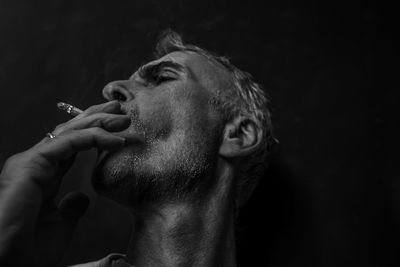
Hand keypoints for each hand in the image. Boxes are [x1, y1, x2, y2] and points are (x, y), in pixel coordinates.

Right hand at [0, 100, 128, 266]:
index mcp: (43, 174)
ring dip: (99, 122)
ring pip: (70, 131)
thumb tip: (82, 197)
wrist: (6, 262)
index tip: (118, 130)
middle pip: (71, 132)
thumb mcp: (60, 224)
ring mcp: (32, 161)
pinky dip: (93, 137)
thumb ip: (71, 207)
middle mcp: (37, 163)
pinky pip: (67, 142)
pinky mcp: (31, 163)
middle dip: (97, 118)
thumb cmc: (27, 248)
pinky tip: (114, 140)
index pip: (72, 145)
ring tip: (123, 117)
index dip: (95, 133)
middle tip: (121, 110)